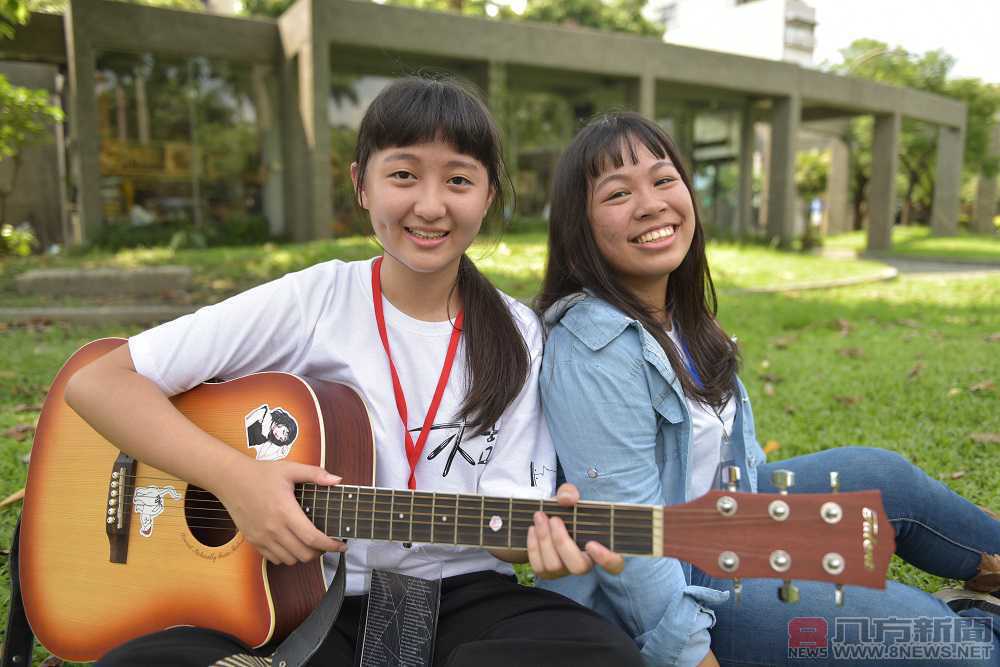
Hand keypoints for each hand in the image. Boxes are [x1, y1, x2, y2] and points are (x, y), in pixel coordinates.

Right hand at [215, 458, 346, 565]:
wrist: (231, 480)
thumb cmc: (261, 473)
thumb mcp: (290, 468)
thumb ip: (315, 474)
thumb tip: (337, 480)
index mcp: (285, 511)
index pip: (313, 538)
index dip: (330, 545)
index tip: (341, 545)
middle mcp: (274, 528)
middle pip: (303, 554)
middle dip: (320, 552)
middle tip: (326, 543)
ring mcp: (262, 537)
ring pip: (290, 560)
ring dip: (303, 556)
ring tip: (310, 545)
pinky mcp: (253, 541)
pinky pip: (274, 559)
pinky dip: (287, 557)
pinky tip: (292, 545)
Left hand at [526, 483, 624, 579]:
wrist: (547, 519)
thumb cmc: (566, 510)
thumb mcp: (569, 496)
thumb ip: (570, 493)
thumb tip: (568, 499)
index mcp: (602, 548)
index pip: (614, 564)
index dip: (606, 559)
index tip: (591, 543)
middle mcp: (586, 564)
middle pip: (578, 566)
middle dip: (562, 542)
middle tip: (555, 519)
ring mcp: (565, 571)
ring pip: (555, 566)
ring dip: (544, 539)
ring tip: (540, 517)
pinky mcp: (547, 572)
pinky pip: (539, 566)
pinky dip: (533, 546)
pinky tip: (533, 528)